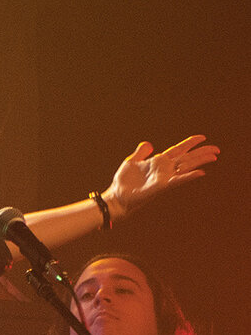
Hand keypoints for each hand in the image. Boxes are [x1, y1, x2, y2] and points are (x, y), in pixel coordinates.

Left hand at [103, 135, 218, 219]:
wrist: (117, 196)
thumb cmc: (123, 182)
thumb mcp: (131, 161)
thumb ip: (141, 152)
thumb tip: (149, 144)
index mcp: (158, 162)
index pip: (178, 150)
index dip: (190, 143)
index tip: (202, 137)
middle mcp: (164, 170)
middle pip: (187, 158)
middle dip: (201, 153)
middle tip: (216, 150)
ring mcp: (164, 178)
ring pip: (186, 167)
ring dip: (200, 161)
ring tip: (214, 157)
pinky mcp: (161, 186)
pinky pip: (177, 180)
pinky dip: (189, 176)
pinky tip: (201, 173)